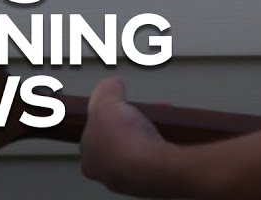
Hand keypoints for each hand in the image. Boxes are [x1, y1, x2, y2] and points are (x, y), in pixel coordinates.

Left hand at [80, 78, 182, 197]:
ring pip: (140, 145)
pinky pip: (158, 151)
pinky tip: (170, 127)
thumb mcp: (105, 102)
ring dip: (150, 127)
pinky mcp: (157, 175)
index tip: (115, 104)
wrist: (155, 164)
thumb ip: (105, 91)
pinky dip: (164, 137)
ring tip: (160, 112)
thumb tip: (111, 84)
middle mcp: (110, 172)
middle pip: (119, 139)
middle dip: (132, 119)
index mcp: (90, 160)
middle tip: (140, 108)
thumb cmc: (124, 142)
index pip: (92, 135)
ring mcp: (134, 176)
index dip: (104, 115)